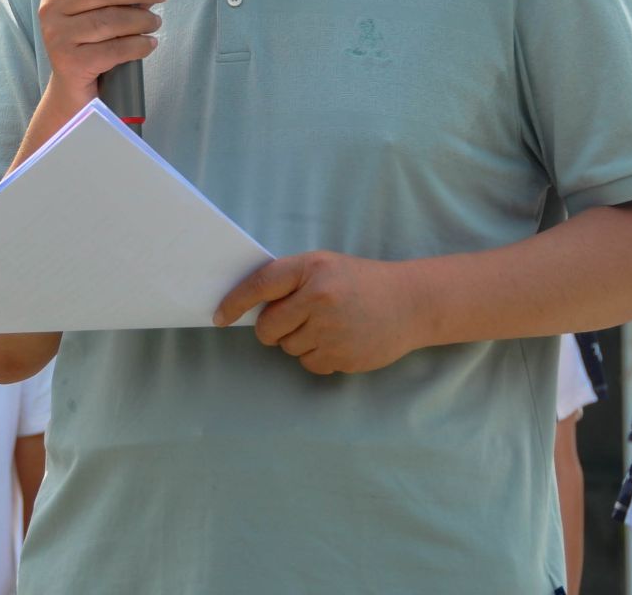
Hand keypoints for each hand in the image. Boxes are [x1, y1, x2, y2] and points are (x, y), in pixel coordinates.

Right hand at [38, 0, 173, 106]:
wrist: (75, 88)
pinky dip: (137, 45)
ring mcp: (56, 35)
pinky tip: (149, 44)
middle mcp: (51, 8)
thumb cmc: (96, 40)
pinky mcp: (69, 63)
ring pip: (107, 19)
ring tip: (155, 22)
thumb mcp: (115, 8)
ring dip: (140, 19)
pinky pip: (112, 49)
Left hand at [214, 251, 423, 374]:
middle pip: (268, 328)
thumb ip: (291, 281)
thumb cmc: (361, 281)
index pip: (261, 286)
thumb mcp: (326, 266)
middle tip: (292, 320)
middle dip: (272, 329)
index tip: (219, 316)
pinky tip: (338, 340)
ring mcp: (332, 330)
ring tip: (328, 325)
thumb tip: (249, 308)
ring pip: (288, 348)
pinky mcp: (343, 356)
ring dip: (298, 341)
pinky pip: (309, 364)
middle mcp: (320, 298)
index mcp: (313, 269)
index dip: (235, 302)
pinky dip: (317, 356)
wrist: (411, 302)